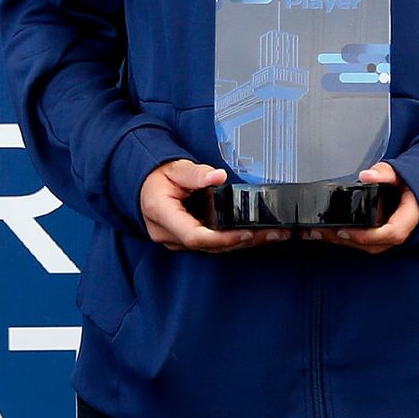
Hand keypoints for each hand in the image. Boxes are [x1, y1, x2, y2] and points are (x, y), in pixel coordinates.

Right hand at [139, 160, 288, 252]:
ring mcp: (175, 241)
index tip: (247, 232)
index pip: (194, 236)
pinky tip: (254, 235)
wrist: (144, 184)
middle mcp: (167, 234)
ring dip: (243, 243)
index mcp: (162, 214)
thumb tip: (217, 176)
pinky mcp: (185, 241)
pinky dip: (232, 241)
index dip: (223, 238)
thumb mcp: (175, 168)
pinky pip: (210, 245)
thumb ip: (196, 174)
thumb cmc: (157, 176)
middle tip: (274, 233)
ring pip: (212, 249)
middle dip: (244, 241)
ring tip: (272, 234)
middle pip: (209, 246)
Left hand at [299, 162, 418, 252]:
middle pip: (372, 245)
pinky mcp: (379, 237)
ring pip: (366, 247)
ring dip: (340, 242)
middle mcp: (399, 233)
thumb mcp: (400, 174)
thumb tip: (367, 175)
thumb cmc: (408, 184)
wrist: (416, 194)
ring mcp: (389, 238)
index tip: (344, 231)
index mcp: (409, 219)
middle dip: (344, 241)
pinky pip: (363, 242)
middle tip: (318, 232)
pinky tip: (324, 232)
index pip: (392, 234)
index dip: (368, 236)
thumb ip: (385, 173)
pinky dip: (344, 239)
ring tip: (314, 233)